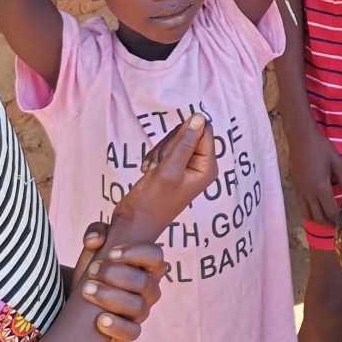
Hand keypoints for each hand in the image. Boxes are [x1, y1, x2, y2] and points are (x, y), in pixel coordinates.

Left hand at [73, 225, 165, 341]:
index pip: (155, 256)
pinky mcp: (129, 332)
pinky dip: (117, 327)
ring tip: (87, 290)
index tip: (111, 253)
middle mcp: (150, 289)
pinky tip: (99, 320)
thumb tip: (96, 240)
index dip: (136, 253)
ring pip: (137, 307)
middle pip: (143, 282)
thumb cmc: (94, 268)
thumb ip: (96, 232)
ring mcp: (141, 312)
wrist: (79, 298)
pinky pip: (132, 333)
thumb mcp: (94, 247)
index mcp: (148, 265)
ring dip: (111, 297)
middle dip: (115, 275)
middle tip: (92, 270)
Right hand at [113, 115, 216, 238]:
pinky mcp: (174, 168)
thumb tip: (200, 116)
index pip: (204, 129)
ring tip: (151, 169)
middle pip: (189, 131)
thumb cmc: (151, 202)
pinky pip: (166, 149)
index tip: (167, 154)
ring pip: (176, 138)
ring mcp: (188, 167)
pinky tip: (147, 170)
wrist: (133, 224)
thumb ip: (185, 143)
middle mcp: (201, 166)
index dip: (182, 134)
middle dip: (168, 144)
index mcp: (208, 167)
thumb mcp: (168, 170)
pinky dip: (154, 156)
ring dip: (159, 151)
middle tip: (158, 165)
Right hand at [288, 112, 341, 228]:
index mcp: (320, 188)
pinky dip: (311, 214)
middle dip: (330, 225)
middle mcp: (308, 194)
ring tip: (330, 221)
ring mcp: (300, 192)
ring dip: (320, 221)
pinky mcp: (296, 189)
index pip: (331, 211)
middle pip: (319, 218)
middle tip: (340, 226)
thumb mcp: (338, 163)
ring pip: (308, 215)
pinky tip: (318, 211)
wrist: (301, 138)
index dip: (339, 220)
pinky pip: (302, 208)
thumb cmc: (322, 148)